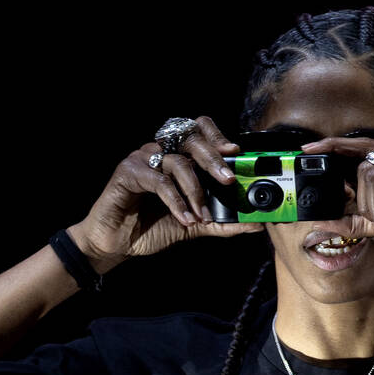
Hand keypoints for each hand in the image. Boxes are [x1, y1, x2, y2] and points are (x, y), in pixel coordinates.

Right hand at [68, 116, 265, 271]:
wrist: (117, 244)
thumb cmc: (151, 227)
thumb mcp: (194, 224)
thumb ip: (223, 222)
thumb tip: (256, 224)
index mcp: (177, 156)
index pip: (199, 130)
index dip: (217, 136)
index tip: (234, 153)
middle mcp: (161, 151)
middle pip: (191, 139)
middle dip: (213, 160)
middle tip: (228, 181)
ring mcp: (143, 158)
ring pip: (178, 163)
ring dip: (195, 191)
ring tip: (201, 215)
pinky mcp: (128, 171)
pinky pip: (159, 181)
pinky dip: (176, 201)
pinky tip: (184, 218)